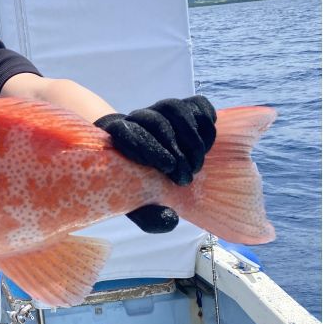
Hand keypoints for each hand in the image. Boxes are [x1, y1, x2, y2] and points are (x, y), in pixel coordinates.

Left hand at [94, 95, 216, 232]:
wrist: (136, 157)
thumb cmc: (132, 182)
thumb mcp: (135, 203)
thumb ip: (147, 214)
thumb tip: (170, 220)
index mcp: (115, 139)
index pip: (123, 131)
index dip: (144, 146)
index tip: (164, 168)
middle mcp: (136, 120)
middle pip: (154, 121)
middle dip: (175, 151)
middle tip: (185, 179)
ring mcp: (158, 110)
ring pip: (174, 108)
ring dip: (192, 136)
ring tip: (198, 163)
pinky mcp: (180, 108)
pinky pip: (195, 103)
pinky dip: (206, 118)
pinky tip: (209, 141)